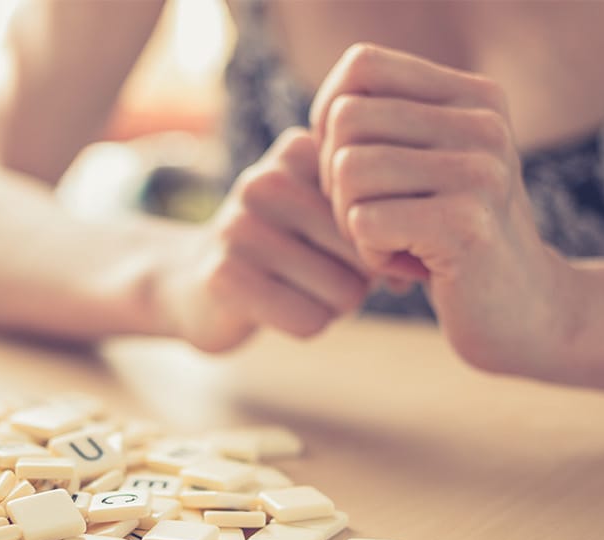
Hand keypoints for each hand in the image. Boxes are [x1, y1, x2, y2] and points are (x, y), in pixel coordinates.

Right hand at [163, 126, 374, 351]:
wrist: (193, 280)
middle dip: (358, 278)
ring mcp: (238, 227)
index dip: (378, 242)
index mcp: (297, 150)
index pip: (382, 210)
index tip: (353, 247)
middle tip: (318, 274)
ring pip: (346, 293)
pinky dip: (304, 325)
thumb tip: (410, 269)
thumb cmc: (285, 247)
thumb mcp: (325, 213)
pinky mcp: (224, 277)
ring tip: (297, 288)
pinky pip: (309, 321)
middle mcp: (264, 181)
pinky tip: (275, 308)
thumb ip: (376, 220)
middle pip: (366, 253)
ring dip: (333, 305)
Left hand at [310, 43, 580, 375]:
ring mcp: (481, 172)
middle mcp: (485, 123)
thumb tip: (326, 112)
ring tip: (398, 241)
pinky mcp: (467, 225)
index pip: (362, 67)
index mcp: (476, 96)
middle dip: (337, 178)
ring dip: (352, 221)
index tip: (352, 165)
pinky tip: (409, 266)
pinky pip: (363, 223)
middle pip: (346, 121)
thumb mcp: (428, 164)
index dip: (331, 118)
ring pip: (348, 171)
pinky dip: (369, 254)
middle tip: (376, 216)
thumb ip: (385, 123)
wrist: (527, 311)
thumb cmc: (454, 235)